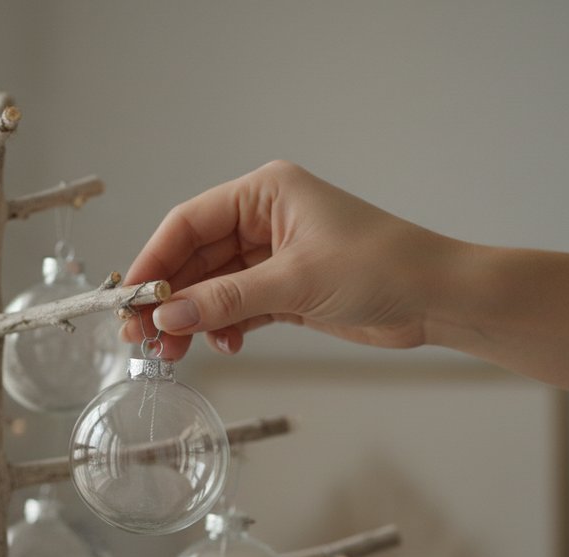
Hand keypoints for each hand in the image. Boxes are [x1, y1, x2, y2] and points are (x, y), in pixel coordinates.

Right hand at [122, 161, 463, 359]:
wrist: (439, 298)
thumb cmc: (381, 267)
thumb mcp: (295, 282)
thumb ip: (225, 300)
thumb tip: (166, 317)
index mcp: (265, 193)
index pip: (189, 222)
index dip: (154, 260)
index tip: (129, 299)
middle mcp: (265, 218)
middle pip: (196, 257)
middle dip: (170, 296)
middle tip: (141, 336)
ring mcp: (276, 255)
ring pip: (214, 286)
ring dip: (193, 318)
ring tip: (174, 351)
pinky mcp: (288, 289)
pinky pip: (238, 306)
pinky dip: (225, 326)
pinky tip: (224, 345)